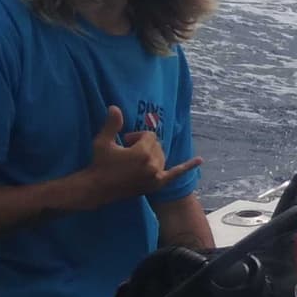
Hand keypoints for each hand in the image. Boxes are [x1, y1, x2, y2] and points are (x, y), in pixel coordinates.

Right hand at [79, 105, 200, 207]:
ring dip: (152, 154)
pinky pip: (176, 174)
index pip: (149, 136)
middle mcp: (153, 164)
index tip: (124, 141)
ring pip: (162, 156)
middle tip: (126, 151)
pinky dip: (187, 166)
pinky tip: (200, 160)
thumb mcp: (103, 142)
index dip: (136, 136)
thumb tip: (115, 107)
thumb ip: (112, 124)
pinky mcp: (156, 184)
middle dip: (143, 145)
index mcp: (142, 153)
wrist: (97, 189)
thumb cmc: (99, 163)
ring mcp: (156, 176)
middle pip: (157, 145)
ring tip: (134, 159)